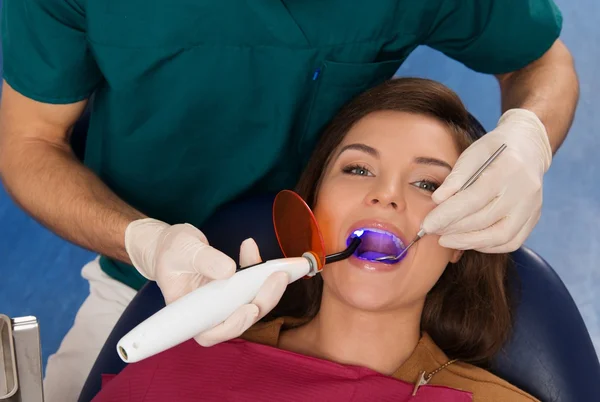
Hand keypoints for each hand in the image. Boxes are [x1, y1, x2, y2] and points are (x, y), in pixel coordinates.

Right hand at [125, 219, 288, 345]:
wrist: (170, 246)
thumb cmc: (170, 252)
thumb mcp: (183, 250)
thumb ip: (205, 260)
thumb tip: (229, 271)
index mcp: (188, 314)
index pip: (210, 333)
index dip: (233, 326)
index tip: (250, 309)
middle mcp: (207, 314)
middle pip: (238, 320)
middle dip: (262, 301)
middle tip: (277, 278)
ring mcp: (222, 304)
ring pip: (250, 305)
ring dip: (267, 288)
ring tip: (276, 266)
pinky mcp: (232, 292)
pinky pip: (250, 287)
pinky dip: (257, 271)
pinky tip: (251, 249)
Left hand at [422, 109, 552, 252]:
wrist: (528, 147)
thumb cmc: (494, 149)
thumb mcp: (472, 153)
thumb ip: (455, 177)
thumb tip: (437, 200)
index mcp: (507, 169)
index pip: (472, 200)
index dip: (447, 215)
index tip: (427, 224)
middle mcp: (524, 191)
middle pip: (484, 220)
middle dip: (453, 229)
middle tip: (432, 231)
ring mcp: (532, 207)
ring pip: (500, 236)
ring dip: (468, 242)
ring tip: (446, 239)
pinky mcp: (534, 217)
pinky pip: (512, 241)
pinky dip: (487, 246)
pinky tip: (468, 241)